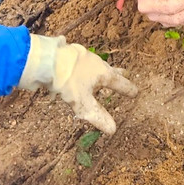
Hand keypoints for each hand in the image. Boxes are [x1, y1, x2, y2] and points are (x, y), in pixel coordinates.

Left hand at [17, 34, 137, 133]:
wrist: (47, 61)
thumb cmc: (68, 81)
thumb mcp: (82, 102)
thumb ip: (97, 115)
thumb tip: (113, 130)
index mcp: (102, 73)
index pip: (119, 82)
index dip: (127, 89)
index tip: (136, 92)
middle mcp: (96, 63)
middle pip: (110, 70)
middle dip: (117, 74)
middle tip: (125, 73)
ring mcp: (83, 57)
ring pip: (97, 65)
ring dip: (102, 70)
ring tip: (103, 72)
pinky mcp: (70, 54)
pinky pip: (84, 62)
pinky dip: (88, 67)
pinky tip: (81, 68)